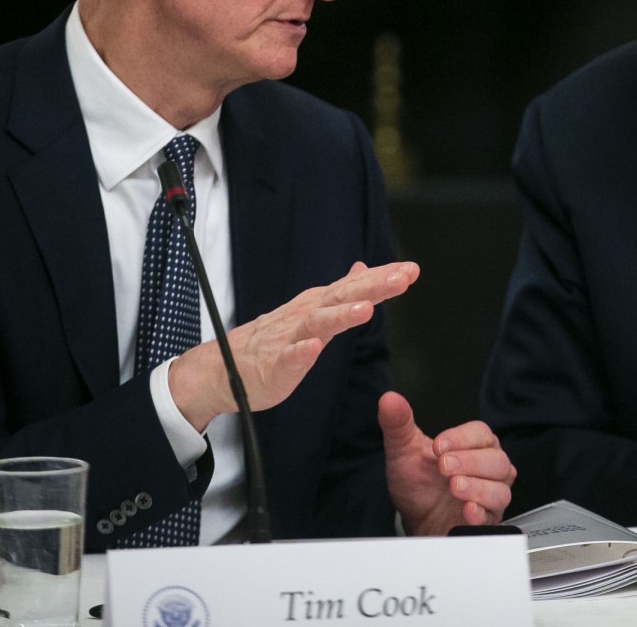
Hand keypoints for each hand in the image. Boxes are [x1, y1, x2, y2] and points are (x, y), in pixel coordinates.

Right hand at [169, 260, 417, 431]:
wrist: (224, 368)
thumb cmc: (273, 340)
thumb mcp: (313, 310)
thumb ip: (341, 292)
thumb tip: (363, 268)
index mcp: (319, 305)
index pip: (355, 287)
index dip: (383, 278)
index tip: (412, 269)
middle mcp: (306, 315)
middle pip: (343, 297)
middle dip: (373, 287)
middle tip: (401, 278)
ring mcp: (289, 338)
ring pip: (318, 323)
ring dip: (341, 315)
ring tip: (364, 310)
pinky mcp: (274, 365)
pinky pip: (289, 358)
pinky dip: (301, 351)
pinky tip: (312, 347)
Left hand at [380, 391, 515, 535]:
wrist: (415, 519)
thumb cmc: (417, 483)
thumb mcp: (403, 450)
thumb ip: (399, 424)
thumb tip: (389, 399)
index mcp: (474, 444)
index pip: (480, 433)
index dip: (461, 438)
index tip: (438, 446)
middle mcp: (489, 467)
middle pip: (496, 459)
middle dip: (470, 462)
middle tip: (444, 466)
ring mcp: (491, 494)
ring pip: (499, 487)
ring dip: (477, 487)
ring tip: (454, 486)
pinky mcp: (487, 520)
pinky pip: (493, 515)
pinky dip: (481, 512)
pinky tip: (467, 510)